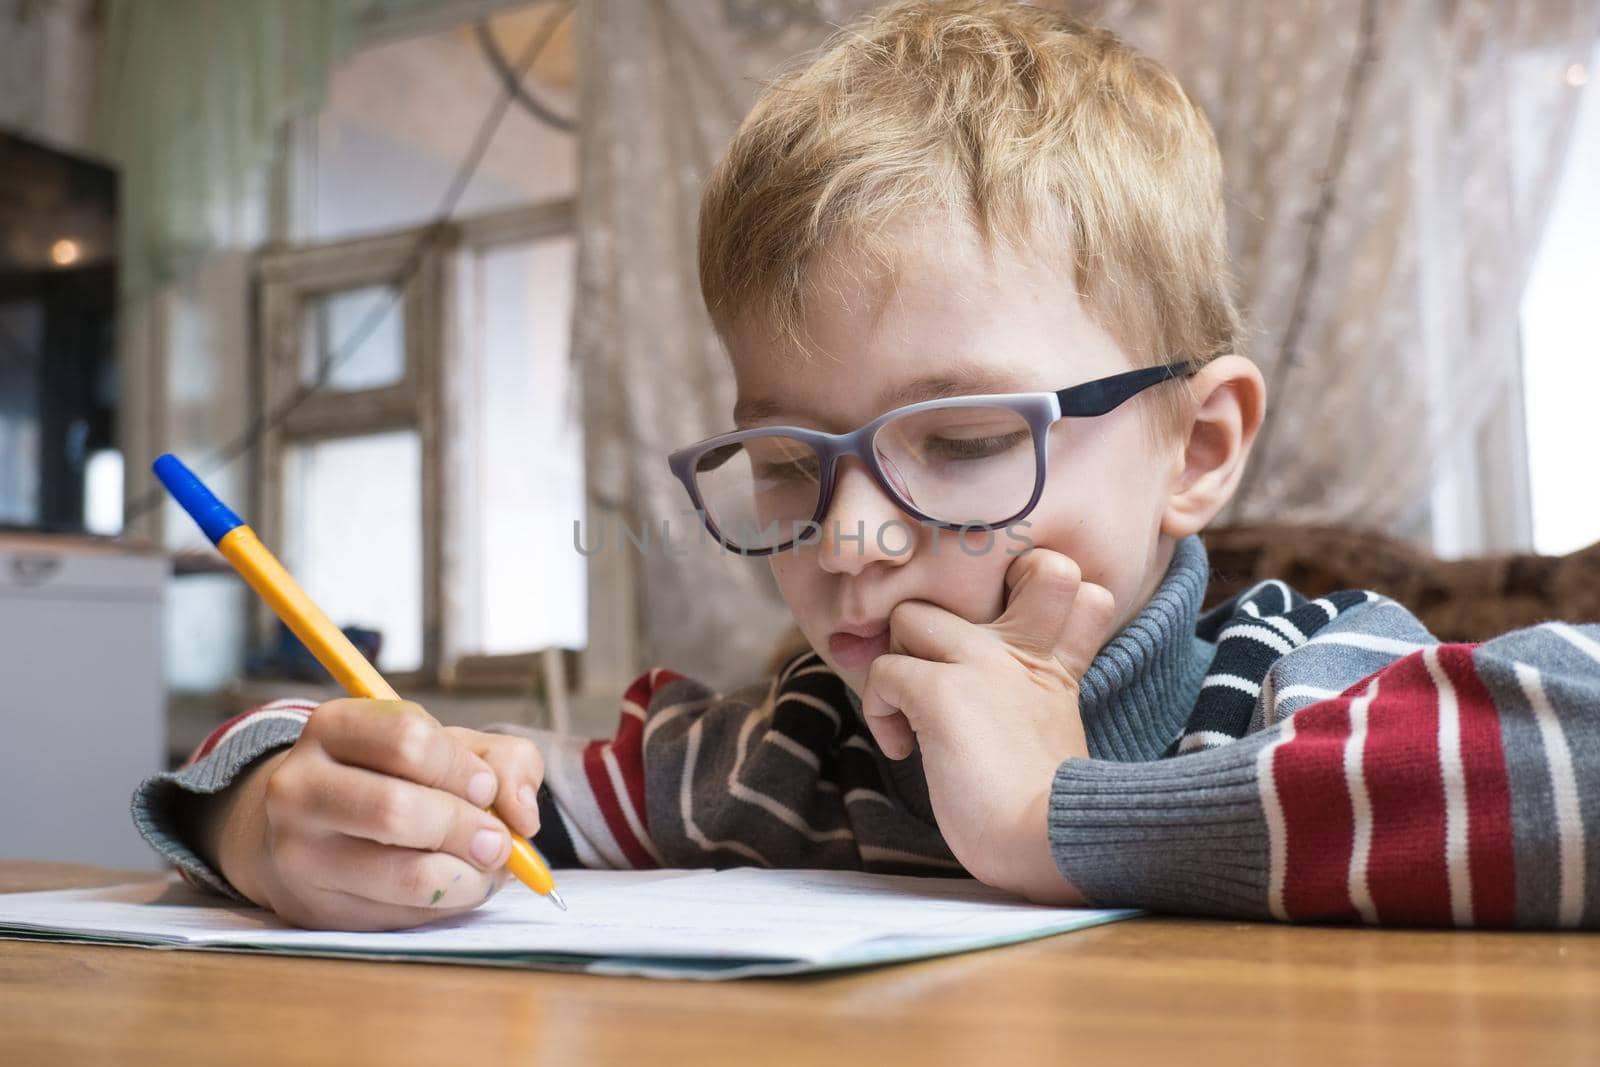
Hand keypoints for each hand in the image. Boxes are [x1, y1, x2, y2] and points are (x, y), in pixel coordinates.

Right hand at [203, 700, 545, 930]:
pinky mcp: (315, 908)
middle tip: (497, 841)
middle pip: (398, 810)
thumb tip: (522, 814)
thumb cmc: (392, 778)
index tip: (485, 788)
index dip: (463, 768)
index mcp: (333, 727)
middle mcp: (300, 786)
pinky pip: (400, 916)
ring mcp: (299, 852)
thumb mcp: (446, 748)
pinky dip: (446, 904)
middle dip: (468, 829)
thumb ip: (503, 760)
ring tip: (485, 867)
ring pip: (403, 874)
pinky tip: (452, 886)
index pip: (409, 740)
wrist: (305, 828)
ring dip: (467, 876)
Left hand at [859, 549, 1116, 902]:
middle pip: (976, 579)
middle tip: (933, 667)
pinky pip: (883, 671)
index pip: (1064, 580)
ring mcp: (981, 665)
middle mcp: (1020, 649)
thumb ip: (1031, 695)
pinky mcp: (942, 693)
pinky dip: (879, 710)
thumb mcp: (1056, 731)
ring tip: (909, 709)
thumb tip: (973, 701)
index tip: (997, 637)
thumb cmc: (1048, 806)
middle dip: (943, 613)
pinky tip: (901, 750)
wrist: (1052, 839)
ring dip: (899, 658)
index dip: (1025, 591)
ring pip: (911, 616)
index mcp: (1054, 661)